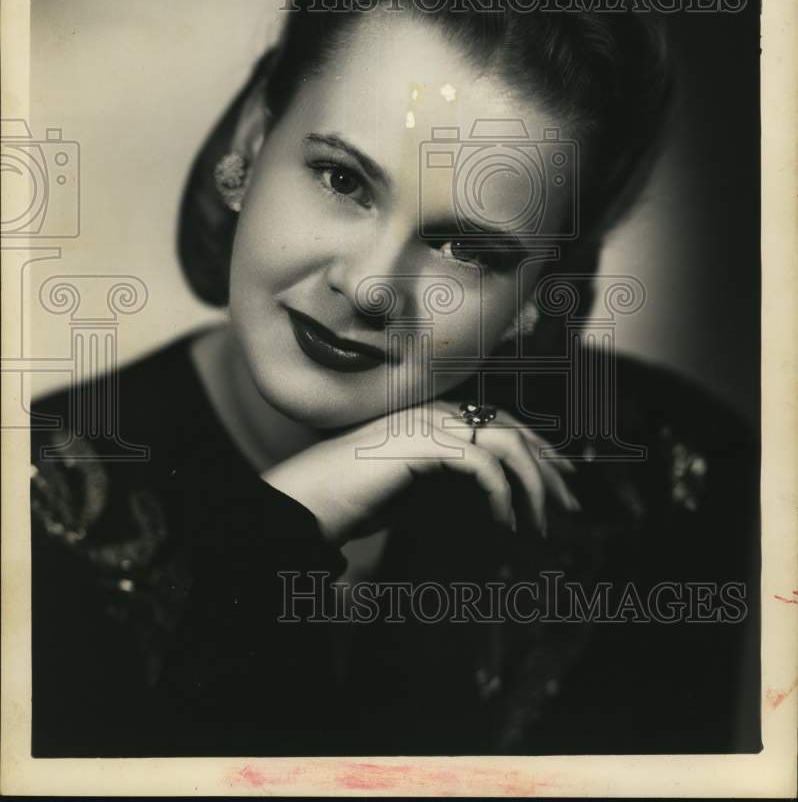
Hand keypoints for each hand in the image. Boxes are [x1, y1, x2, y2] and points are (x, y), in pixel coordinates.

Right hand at [264, 401, 579, 545]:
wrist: (310, 500)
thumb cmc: (355, 497)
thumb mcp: (414, 488)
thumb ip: (450, 482)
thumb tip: (494, 495)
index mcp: (435, 415)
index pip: (501, 423)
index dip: (538, 449)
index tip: (561, 478)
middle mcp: (436, 411)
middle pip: (512, 430)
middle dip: (548, 467)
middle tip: (570, 503)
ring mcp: (429, 423)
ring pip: (505, 443)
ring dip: (531, 484)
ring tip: (541, 523)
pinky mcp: (422, 444)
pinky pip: (481, 466)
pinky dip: (500, 496)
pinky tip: (503, 523)